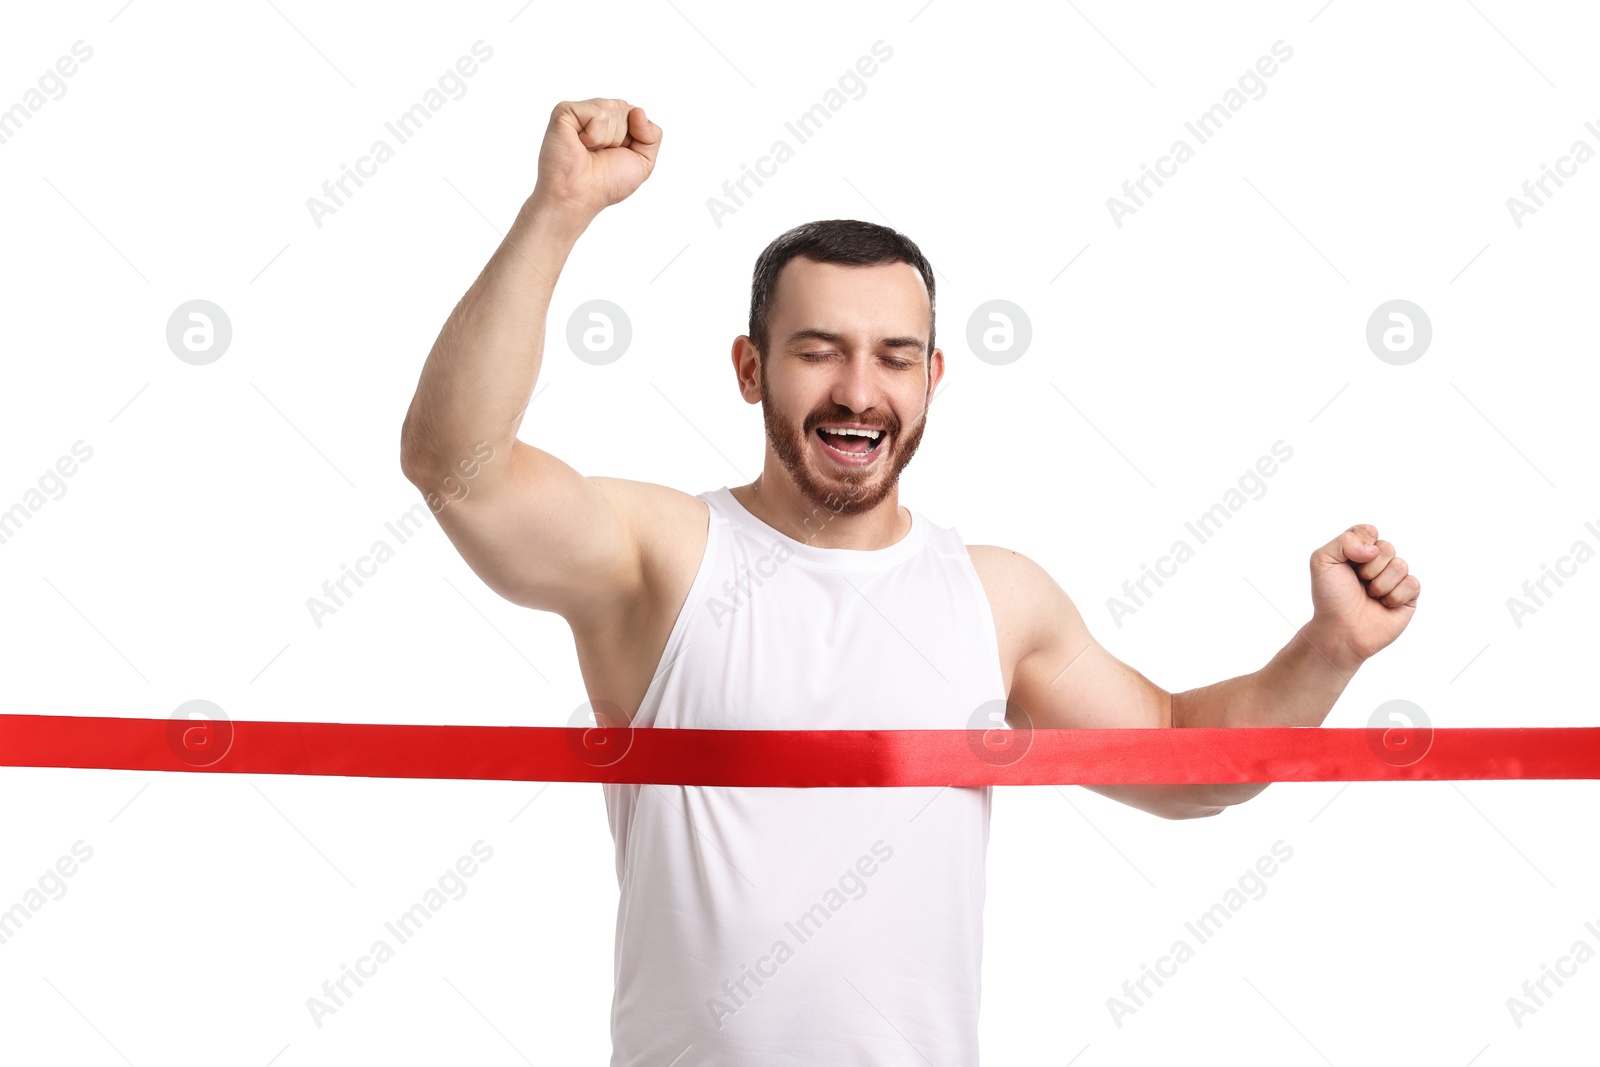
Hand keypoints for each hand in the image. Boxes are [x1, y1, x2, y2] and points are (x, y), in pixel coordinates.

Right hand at [532, 98, 660, 221]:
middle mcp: (595, 113)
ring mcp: (579, 111)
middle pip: (626, 108)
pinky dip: (594, 136)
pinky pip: (598, 114)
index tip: (616, 155)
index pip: (636, 113)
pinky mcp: (565, 111)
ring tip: (590, 150)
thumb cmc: (606, 183)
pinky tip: (580, 145)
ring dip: (607, 138)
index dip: (634, 138)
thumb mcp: (643, 162)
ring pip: (612, 108)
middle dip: (621, 137)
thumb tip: (638, 111)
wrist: (581, 196)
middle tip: (601, 154)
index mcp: (612, 122)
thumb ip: (653, 135)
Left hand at [1306, 524, 1420, 666]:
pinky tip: (1384, 605)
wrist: (1340, 630)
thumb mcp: (1322, 561)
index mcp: (1358, 550)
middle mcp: (1378, 562)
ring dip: (1380, 584)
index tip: (1348, 561)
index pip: (1369, 531)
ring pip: (1400, 566)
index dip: (1360, 545)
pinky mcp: (1408, 596)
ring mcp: (1394, 579)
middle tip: (1359, 583)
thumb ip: (1344, 541)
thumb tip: (1374, 547)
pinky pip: (1412, 584)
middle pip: (1387, 547)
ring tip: (1370, 596)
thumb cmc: (1330, 597)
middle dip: (1369, 568)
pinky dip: (1395, 596)